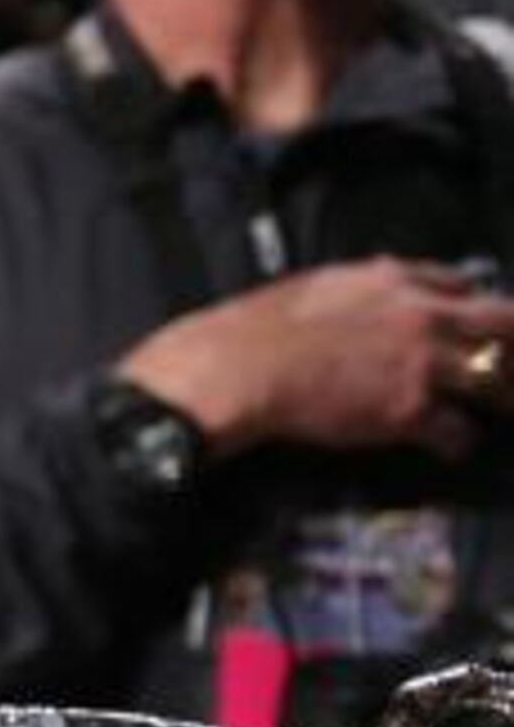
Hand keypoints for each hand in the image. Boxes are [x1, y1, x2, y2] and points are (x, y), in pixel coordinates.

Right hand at [118, 258, 513, 461]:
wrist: (239, 369)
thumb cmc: (259, 326)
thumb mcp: (319, 284)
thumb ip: (364, 286)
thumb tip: (380, 291)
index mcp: (396, 280)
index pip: (462, 283)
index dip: (473, 306)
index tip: (473, 323)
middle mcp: (424, 316)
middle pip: (504, 324)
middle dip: (510, 345)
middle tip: (504, 370)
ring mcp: (424, 364)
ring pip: (499, 378)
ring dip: (499, 396)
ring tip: (493, 409)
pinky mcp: (413, 411)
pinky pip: (461, 431)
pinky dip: (458, 442)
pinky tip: (449, 447)